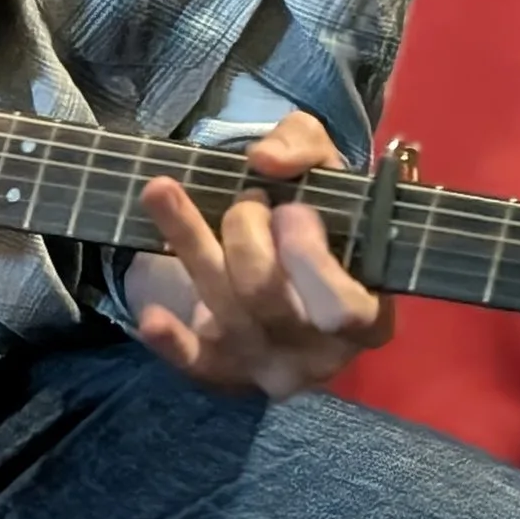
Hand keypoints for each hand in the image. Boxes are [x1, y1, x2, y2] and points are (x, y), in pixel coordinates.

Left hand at [126, 110, 393, 398]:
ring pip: (221, 307)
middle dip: (245, 234)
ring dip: (189, 240)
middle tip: (247, 201)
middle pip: (266, 297)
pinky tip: (151, 317)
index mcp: (368, 316)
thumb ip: (305, 146)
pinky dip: (172, 341)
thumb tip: (265, 159)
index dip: (309, 257)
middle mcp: (321, 354)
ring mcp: (270, 367)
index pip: (341, 307)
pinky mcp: (224, 372)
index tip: (291, 208)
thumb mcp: (325, 166)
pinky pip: (195, 363)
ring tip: (161, 189)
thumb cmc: (321, 215)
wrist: (289, 262)